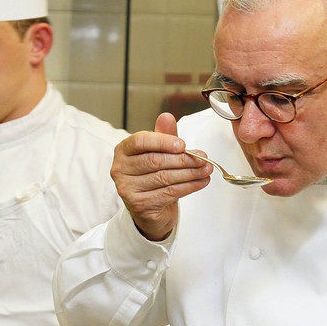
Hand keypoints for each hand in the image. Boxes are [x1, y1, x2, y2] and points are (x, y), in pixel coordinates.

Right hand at [111, 113, 210, 240]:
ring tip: (206, 170)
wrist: (149, 208)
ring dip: (190, 173)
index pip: (141, 142)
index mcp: (123, 151)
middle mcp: (120, 169)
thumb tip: (166, 116)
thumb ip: (164, 136)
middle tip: (203, 158)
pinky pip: (168, 193)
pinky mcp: (139, 204)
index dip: (163, 142)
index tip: (183, 144)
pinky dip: (188, 187)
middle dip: (183, 159)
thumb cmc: (153, 176)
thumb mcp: (159, 153)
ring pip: (164, 177)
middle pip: (155, 161)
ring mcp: (127, 188)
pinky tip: (200, 182)